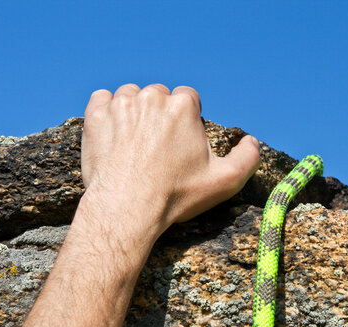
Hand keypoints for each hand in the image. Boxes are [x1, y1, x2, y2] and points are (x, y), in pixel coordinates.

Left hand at [0, 84, 260, 326]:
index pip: (189, 99)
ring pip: (131, 97)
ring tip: (136, 144)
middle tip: (159, 148)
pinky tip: (115, 134)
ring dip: (135, 113)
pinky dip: (107, 112)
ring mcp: (120, 105)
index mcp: (182, 106)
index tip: (182, 143)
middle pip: (160, 96)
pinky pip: (102, 100)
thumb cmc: (176, 196)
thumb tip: (252, 141)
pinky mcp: (95, 116)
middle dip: (161, 116)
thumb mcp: (225, 182)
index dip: (188, 121)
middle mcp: (151, 97)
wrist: (127, 210)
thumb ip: (248, 158)